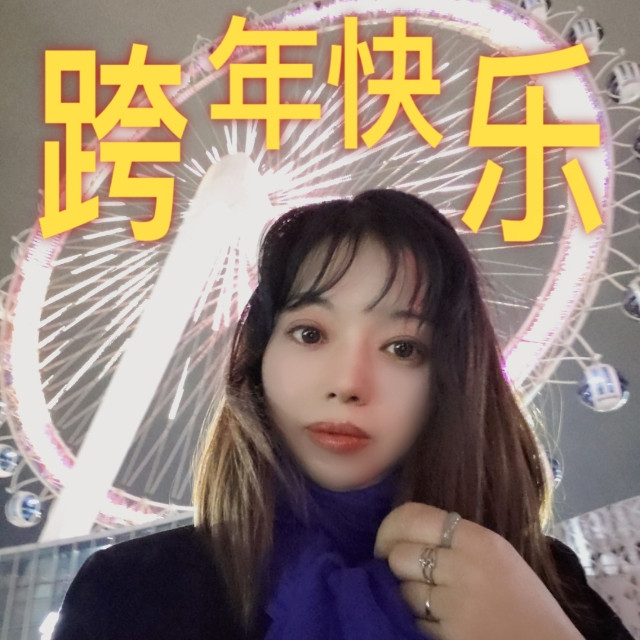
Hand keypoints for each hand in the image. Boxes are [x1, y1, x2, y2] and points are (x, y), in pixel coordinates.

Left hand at [374, 503, 583, 639]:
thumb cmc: (528, 605)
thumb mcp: (498, 557)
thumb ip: (456, 542)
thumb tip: (405, 535)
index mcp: (478, 539)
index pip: (412, 515)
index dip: (389, 528)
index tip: (385, 543)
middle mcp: (464, 565)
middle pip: (400, 554)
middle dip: (397, 568)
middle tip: (405, 576)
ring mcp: (456, 603)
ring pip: (403, 592)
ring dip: (408, 600)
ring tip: (433, 606)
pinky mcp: (450, 635)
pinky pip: (416, 623)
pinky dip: (420, 625)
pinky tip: (443, 626)